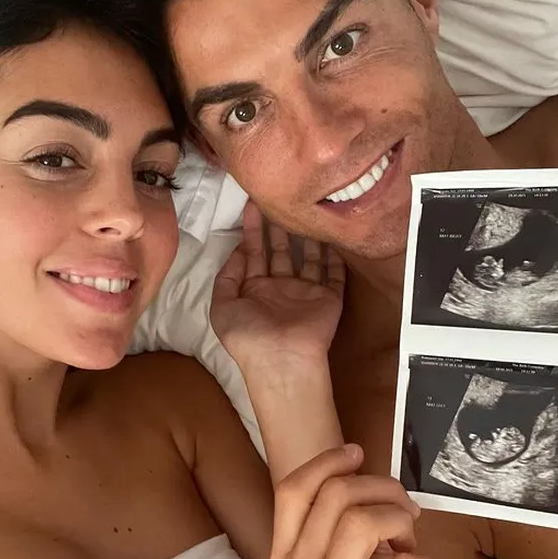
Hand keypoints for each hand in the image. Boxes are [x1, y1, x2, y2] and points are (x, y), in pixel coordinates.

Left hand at [211, 200, 344, 367]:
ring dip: (306, 236)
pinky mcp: (328, 298)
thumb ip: (227, 276)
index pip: (254, 253)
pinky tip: (333, 234)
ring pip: (308, 257)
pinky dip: (335, 256)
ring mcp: (305, 293)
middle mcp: (280, 288)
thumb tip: (238, 250)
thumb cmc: (247, 336)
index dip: (252, 230)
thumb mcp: (222, 305)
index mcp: (254, 290)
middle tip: (277, 199)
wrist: (281, 359)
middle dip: (277, 226)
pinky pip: (334, 274)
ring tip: (303, 210)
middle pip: (281, 251)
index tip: (251, 204)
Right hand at [270, 445, 438, 558]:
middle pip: (335, 496)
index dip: (326, 462)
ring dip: (401, 521)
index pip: (292, 490)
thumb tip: (360, 473)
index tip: (356, 454)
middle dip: (382, 489)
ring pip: (364, 522)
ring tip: (411, 541)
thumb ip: (334, 527)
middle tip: (404, 507)